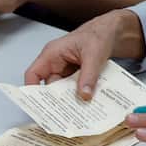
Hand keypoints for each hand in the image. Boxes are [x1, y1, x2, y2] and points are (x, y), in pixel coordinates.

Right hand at [24, 9, 145, 99]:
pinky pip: (73, 89)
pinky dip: (79, 95)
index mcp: (52, 54)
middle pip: (49, 87)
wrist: (112, 32)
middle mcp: (55, 63)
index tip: (39, 105)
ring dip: (70, 99)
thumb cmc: (99, 34)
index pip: (33, 74)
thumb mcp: (94, 55)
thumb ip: (89, 75)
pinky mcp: (75, 76)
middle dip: (56, 100)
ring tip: (78, 109)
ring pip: (62, 90)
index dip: (32, 90)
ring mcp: (65, 70)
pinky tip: (86, 101)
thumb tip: (84, 95)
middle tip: (65, 113)